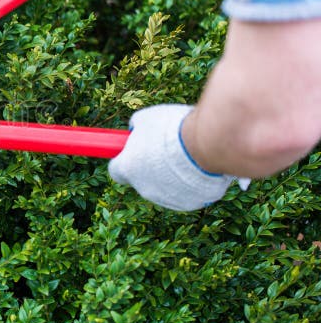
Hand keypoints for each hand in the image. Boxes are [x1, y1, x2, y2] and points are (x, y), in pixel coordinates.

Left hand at [108, 104, 248, 211]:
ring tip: (189, 154)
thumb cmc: (172, 128)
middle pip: (143, 179)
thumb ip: (137, 126)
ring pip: (167, 187)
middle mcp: (144, 189)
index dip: (124, 160)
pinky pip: (190, 192)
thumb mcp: (147, 118)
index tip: (131, 151)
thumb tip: (135, 127)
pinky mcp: (192, 203)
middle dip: (152, 166)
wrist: (206, 144)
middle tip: (167, 149)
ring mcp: (168, 199)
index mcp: (128, 169)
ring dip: (173, 175)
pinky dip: (193, 182)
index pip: (116, 171)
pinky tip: (202, 165)